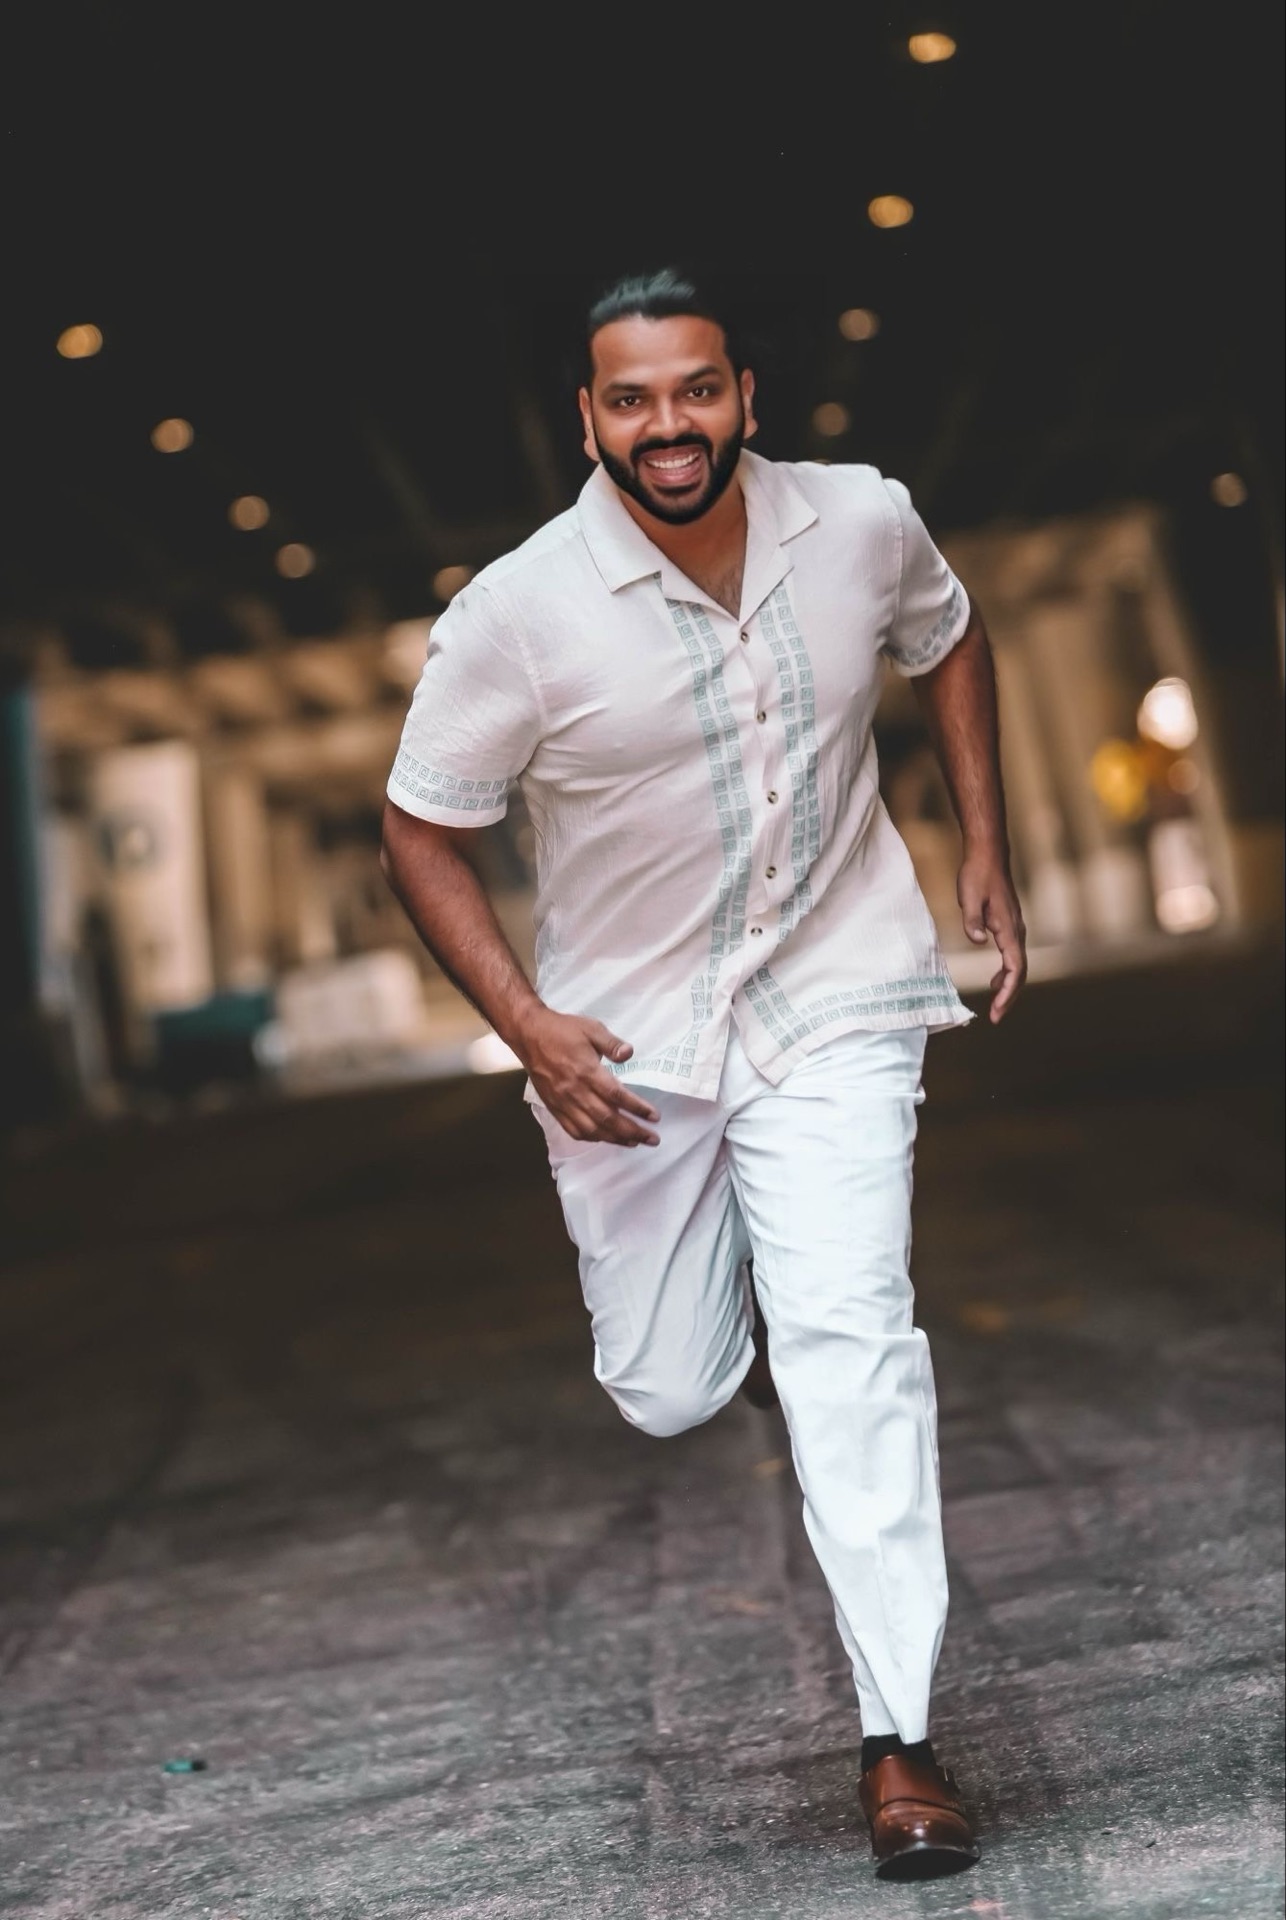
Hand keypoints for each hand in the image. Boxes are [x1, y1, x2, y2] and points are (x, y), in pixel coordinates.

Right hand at [516, 1006, 660, 1146]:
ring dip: (615, 1139)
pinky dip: (592, 1138)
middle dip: (632, 1131)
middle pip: (607, 1119)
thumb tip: (630, 1053)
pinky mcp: (554, 1107)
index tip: (654, 1117)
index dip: (637, 1108)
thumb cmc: (562, 1030)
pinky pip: (574, 1130)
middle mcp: (575, 1091)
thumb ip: (611, 1043)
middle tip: (652, 1139)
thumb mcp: (591, 1028)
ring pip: (592, 1129)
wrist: (529, 1035)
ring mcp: (563, 1102)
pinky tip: (605, 1138)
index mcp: (586, 1071)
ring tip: (634, 1142)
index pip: (616, 1096)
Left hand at [958, 855, 1026, 1023]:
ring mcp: (1015, 928)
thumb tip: (977, 940)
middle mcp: (1017, 931)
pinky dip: (1005, 972)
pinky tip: (994, 980)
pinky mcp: (1009, 925)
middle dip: (1009, 996)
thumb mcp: (969, 896)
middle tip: (996, 1017)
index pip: (1015, 968)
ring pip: (1018, 965)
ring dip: (1008, 986)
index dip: (1008, 992)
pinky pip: (1012, 955)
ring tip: (996, 1006)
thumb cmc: (977, 874)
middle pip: (1019, 972)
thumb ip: (972, 920)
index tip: (997, 1010)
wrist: (988, 855)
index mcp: (1008, 928)